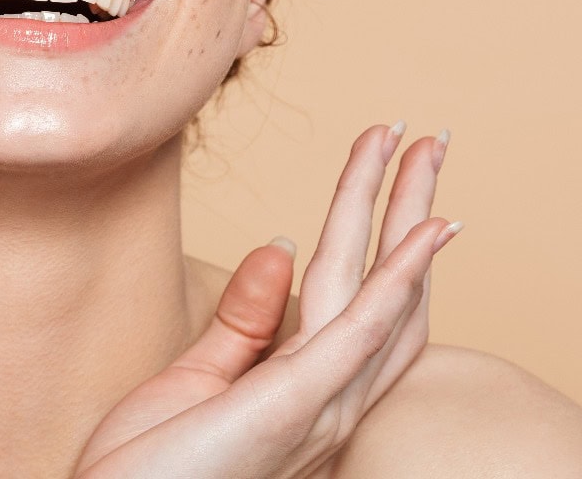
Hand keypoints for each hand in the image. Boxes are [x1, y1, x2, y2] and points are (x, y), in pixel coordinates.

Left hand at [67, 123, 458, 476]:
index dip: (390, 241)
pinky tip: (427, 230)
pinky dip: (400, 277)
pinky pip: (361, 329)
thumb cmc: (151, 471)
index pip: (365, 305)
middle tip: (430, 135)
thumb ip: (245, 320)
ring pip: (384, 292)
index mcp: (308, 394)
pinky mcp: (296, 403)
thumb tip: (281, 246)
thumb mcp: (198, 381)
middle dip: (409, 209)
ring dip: (406, 214)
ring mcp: (320, 404)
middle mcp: (331, 401)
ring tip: (425, 144)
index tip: (395, 175)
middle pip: (393, 290)